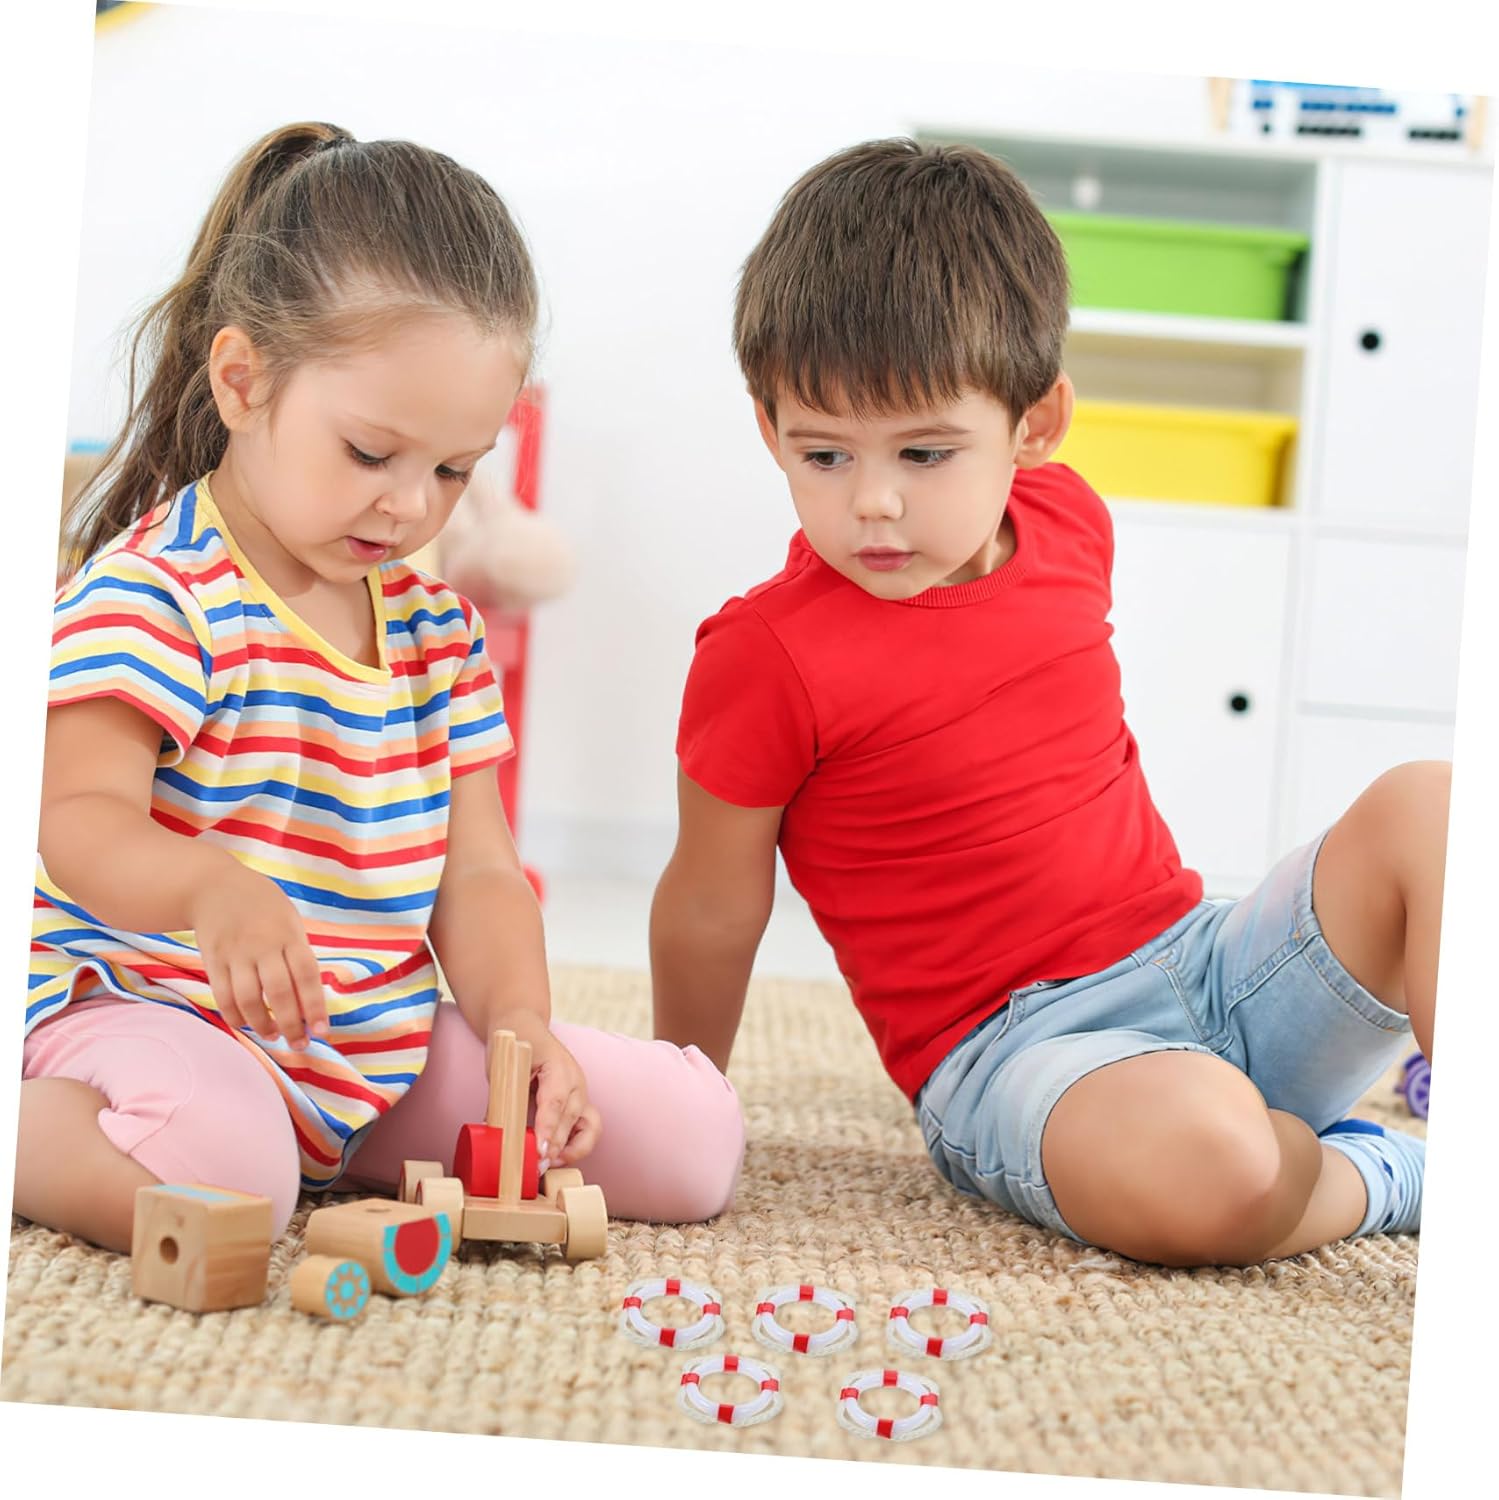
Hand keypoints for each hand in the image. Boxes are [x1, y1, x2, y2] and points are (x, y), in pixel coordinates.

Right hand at [190, 861, 327, 1049]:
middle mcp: (262, 945)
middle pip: (278, 993)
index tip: (322, 1032)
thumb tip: (310, 999)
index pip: (306, 976)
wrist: (214, 886)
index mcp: (289, 935)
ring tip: (275, 1035)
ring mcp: (235, 954)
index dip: (315, 1007)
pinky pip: (223, 996)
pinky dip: (236, 1016)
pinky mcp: (213, 961)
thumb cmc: (263, 907)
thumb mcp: (289, 921)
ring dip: (263, 1025)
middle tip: (300, 1045)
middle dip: (291, 1025)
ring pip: (248, 999)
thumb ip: (298, 955)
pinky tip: (248, 1024)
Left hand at [488, 1018, 601, 1168]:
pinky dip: (578, 1146)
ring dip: (572, 1150)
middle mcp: (576, 1080)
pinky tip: (558, 1157)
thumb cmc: (512, 1046)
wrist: (523, 1026)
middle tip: (535, 1167)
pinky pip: (589, 1129)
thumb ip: (502, 1100)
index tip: (540, 1151)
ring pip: (590, 1127)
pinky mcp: (580, 1103)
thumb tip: (496, 1134)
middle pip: (572, 1118)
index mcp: (557, 1066)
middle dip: (555, 1147)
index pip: (556, 1101)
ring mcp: (581, 1092)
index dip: (549, 1129)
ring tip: (550, 1164)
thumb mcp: (502, 1068)